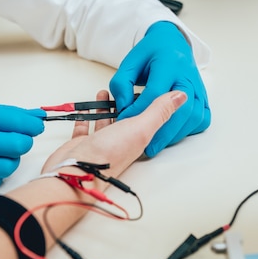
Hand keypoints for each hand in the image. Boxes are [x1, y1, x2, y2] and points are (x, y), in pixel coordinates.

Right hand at [0, 99, 45, 193]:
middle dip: (23, 142)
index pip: (15, 120)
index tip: (36, 126)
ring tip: (0, 154)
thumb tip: (33, 116)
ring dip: (10, 160)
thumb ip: (0, 114)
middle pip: (16, 145)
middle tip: (18, 141)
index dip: (31, 124)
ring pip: (7, 166)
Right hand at [42, 90, 186, 177]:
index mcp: (138, 140)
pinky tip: (84, 111)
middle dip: (124, 103)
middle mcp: (120, 142)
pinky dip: (85, 118)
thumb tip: (181, 96)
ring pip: (105, 122)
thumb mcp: (140, 128)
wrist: (76, 172)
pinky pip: (85, 129)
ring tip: (104, 92)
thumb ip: (159, 111)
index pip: (147, 119)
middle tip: (123, 88)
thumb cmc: (109, 155)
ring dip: (105, 107)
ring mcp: (101, 144)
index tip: (148, 86)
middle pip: (125, 119)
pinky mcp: (83, 145)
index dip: (148, 103)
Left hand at [109, 21, 210, 156]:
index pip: (155, 93)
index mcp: (169, 63)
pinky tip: (174, 133)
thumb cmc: (151, 53)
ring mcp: (198, 87)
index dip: (139, 109)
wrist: (172, 42)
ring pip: (194, 116)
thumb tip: (124, 108)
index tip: (125, 121)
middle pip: (180, 109)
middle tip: (146, 147)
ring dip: (176, 134)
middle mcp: (188, 76)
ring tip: (159, 143)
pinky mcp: (203, 96)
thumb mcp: (129, 62)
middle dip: (162, 132)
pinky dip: (190, 129)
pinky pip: (202, 118)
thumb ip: (121, 84)